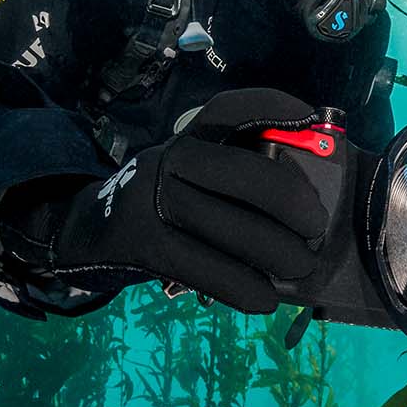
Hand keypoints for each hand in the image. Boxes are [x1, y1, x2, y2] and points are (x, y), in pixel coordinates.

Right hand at [19, 89, 330, 312]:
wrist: (90, 230)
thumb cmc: (166, 202)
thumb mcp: (193, 173)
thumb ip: (239, 170)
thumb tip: (308, 194)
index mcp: (188, 136)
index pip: (231, 110)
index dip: (273, 107)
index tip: (309, 121)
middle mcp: (169, 159)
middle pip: (244, 173)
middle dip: (292, 202)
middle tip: (316, 227)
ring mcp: (152, 201)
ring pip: (229, 227)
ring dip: (277, 253)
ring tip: (300, 266)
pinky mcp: (144, 245)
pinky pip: (205, 269)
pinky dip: (244, 288)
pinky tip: (265, 299)